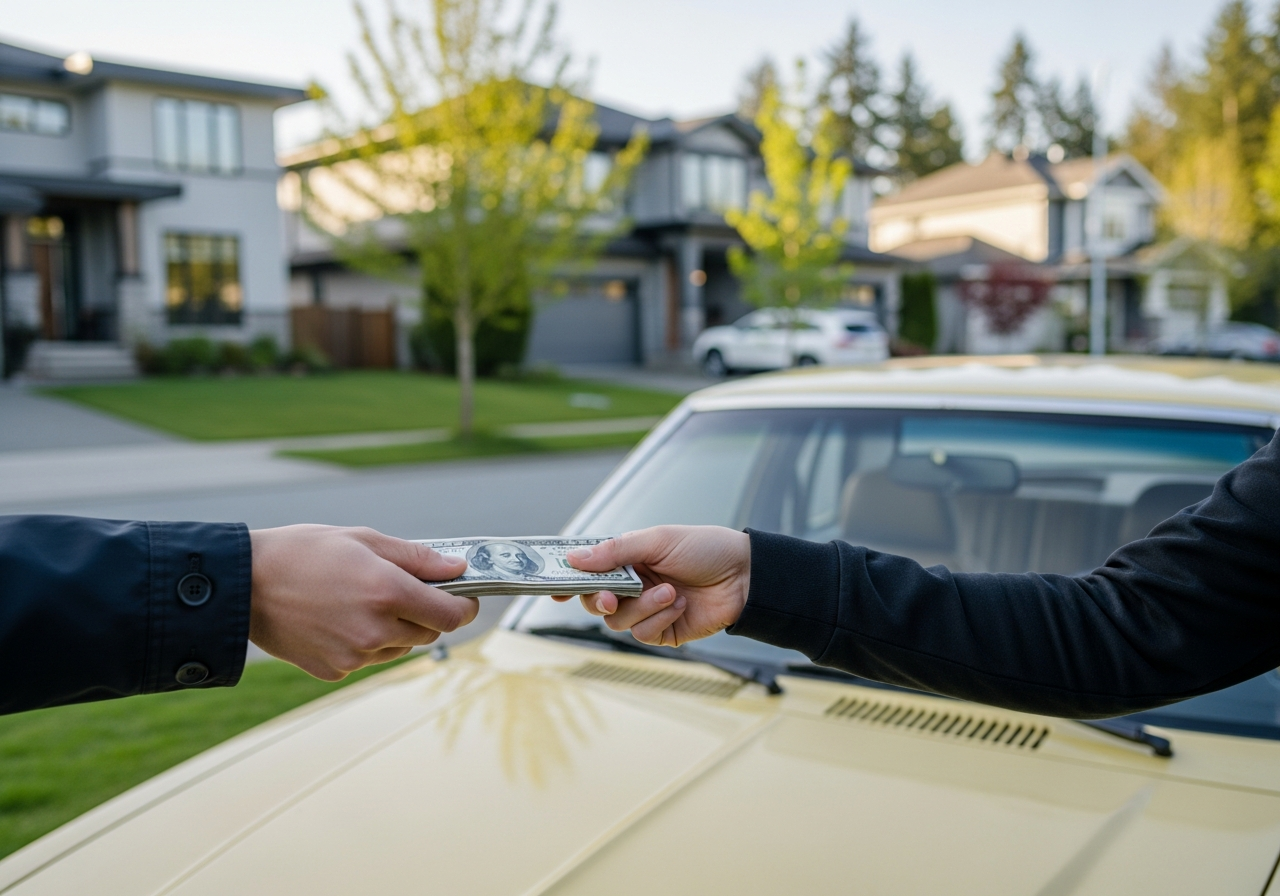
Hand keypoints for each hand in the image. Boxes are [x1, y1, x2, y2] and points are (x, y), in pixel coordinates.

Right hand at [249, 525, 473, 679]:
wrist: (243, 584)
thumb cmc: (303, 552)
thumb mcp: (363, 540)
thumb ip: (417, 558)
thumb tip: (457, 568)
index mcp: (389, 593)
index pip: (452, 615)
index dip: (465, 606)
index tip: (466, 596)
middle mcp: (376, 631)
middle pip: (428, 632)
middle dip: (427, 612)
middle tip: (405, 589)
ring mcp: (354, 656)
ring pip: (399, 647)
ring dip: (396, 628)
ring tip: (362, 600)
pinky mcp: (334, 671)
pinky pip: (367, 659)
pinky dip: (366, 642)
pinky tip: (339, 618)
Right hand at [560, 525, 749, 646]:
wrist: (745, 576)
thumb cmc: (705, 549)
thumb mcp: (658, 540)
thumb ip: (616, 551)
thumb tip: (574, 559)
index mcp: (628, 559)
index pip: (589, 571)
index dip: (569, 579)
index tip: (554, 587)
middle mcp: (633, 586)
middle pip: (595, 601)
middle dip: (598, 600)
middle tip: (610, 598)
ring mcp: (647, 610)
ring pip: (617, 621)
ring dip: (641, 607)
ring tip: (669, 591)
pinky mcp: (663, 632)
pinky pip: (643, 634)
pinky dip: (659, 618)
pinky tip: (679, 604)